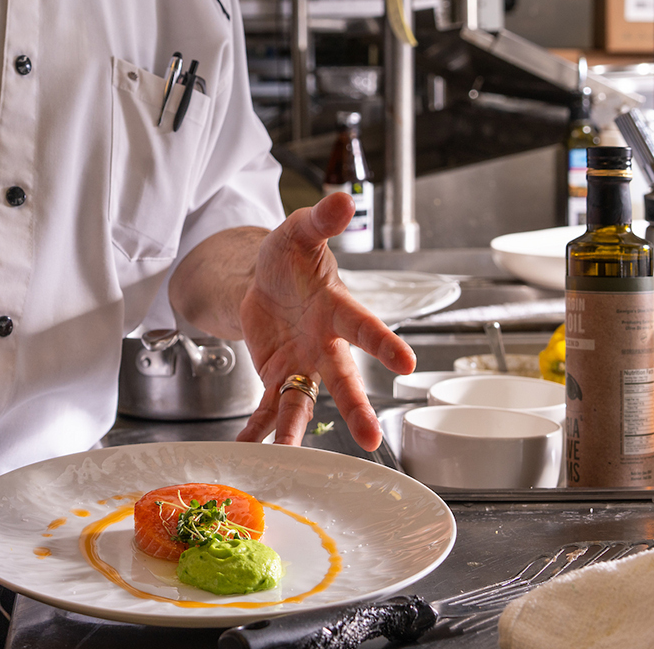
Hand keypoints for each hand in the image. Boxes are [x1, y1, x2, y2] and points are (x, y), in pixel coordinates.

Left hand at [235, 192, 415, 450]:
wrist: (267, 279)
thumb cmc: (292, 256)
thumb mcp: (299, 232)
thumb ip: (320, 220)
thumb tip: (342, 199)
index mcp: (337, 309)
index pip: (364, 327)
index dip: (384, 344)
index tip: (406, 364)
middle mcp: (325, 344)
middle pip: (342, 378)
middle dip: (355, 408)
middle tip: (370, 439)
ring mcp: (301, 364)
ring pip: (303, 401)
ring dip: (296, 429)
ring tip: (287, 454)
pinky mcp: (277, 375)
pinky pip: (266, 407)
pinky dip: (256, 428)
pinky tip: (247, 449)